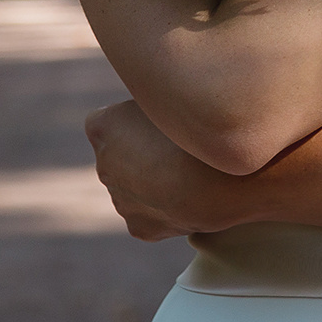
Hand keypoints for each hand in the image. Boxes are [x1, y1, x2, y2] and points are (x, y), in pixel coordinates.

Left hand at [84, 99, 246, 240]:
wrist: (219, 178)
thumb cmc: (201, 126)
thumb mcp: (173, 94)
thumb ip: (155, 100)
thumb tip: (162, 105)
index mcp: (102, 126)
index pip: (111, 119)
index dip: (139, 120)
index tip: (165, 123)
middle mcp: (102, 164)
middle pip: (122, 157)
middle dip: (144, 155)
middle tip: (181, 150)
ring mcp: (119, 200)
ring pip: (135, 189)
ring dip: (155, 183)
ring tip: (191, 175)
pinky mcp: (139, 227)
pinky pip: (151, 216)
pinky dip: (167, 211)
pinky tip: (190, 199)